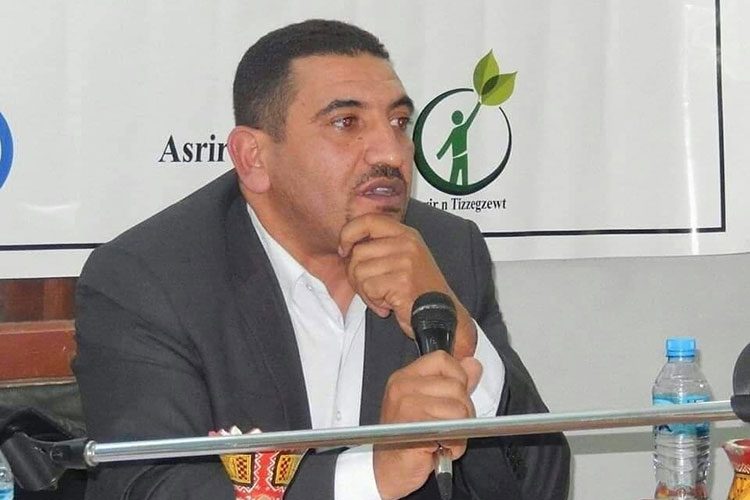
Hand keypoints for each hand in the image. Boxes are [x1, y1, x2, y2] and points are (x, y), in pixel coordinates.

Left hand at [338, 213, 476, 357]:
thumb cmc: (420, 291)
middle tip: (370, 288)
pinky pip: (368, 288)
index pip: (368, 220)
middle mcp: (406, 243)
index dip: (349, 233)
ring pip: (359, 271)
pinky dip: (373, 301)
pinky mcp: (401, 281)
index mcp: (406, 234)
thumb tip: (347, 248)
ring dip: (365, 291)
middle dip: (355, 275)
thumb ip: (382, 247)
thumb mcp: (405, 258)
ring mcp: (405, 261)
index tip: (344, 249)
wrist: (443, 316)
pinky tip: (387, 305)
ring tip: (382, 297)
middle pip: (358, 252)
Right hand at [373, 352, 481, 498]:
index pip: (443, 360)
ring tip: (442, 438)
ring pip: (460, 409)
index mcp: (405, 378)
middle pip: (456, 386)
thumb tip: (472, 364)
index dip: (458, 377)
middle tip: (447, 426)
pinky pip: (454, 431)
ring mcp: (407, 407)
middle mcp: (403, 388)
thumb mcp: (429, 403)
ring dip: (459, 431)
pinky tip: (440, 448)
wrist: (386, 472)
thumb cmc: (405, 440)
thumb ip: (452, 381)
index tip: (453, 396)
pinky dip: (455, 445)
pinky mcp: (415, 428)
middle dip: (462, 411)